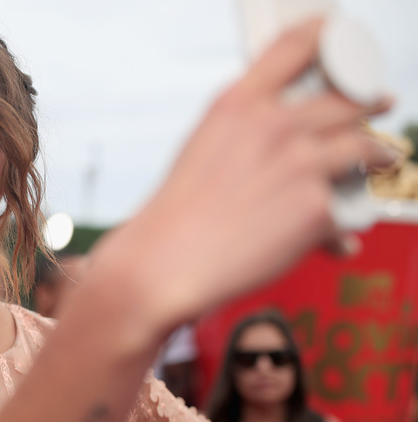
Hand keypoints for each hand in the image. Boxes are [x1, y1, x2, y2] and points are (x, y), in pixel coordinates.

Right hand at [95, 18, 393, 326]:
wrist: (166, 263)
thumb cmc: (177, 214)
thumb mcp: (201, 147)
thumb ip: (246, 128)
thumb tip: (286, 128)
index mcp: (238, 105)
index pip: (295, 47)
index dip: (324, 34)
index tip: (336, 34)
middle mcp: (274, 126)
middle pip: (346, 97)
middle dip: (367, 101)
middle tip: (378, 102)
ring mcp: (301, 164)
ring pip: (365, 146)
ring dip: (377, 153)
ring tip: (381, 157)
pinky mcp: (317, 207)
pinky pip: (350, 209)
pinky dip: (344, 227)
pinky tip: (335, 239)